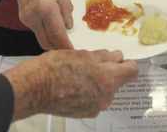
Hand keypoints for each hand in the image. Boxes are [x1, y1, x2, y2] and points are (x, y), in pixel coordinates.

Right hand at [0, 0, 73, 49]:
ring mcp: (26, 18)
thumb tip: (69, 26)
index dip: (69, 48)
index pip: (58, 36)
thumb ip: (66, 7)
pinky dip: (48, 35)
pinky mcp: (24, 16)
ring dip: (55, 43)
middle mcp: (32, 16)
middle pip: (48, 43)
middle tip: (77, 51)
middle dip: (62, 50)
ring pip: (42, 39)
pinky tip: (59, 32)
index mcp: (45, 7)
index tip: (79, 55)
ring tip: (70, 43)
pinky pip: (38, 31)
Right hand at [4, 49, 137, 120]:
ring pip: (104, 90)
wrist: (34, 88)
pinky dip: (88, 92)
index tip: (120, 59)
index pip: (131, 71)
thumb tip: (116, 56)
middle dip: (108, 71)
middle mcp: (105, 97)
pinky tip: (73, 85)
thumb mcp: (82, 54)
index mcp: (108, 79)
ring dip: (97, 81)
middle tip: (91, 63)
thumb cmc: (56, 68)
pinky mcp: (84, 113)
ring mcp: (95, 107)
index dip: (127, 62)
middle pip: (116, 81)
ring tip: (79, 73)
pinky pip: (93, 99)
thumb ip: (104, 57)